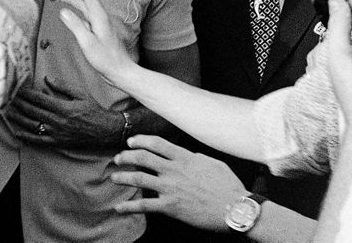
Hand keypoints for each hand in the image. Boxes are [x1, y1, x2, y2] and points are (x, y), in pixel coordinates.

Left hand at [6, 76, 125, 147]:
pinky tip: (17, 132)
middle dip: (18, 104)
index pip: (39, 99)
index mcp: (63, 108)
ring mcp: (57, 133)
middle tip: (7, 97)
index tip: (16, 87)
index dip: (25, 93)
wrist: (105, 130)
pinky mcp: (58, 142)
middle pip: (32, 111)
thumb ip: (63, 86)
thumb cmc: (93, 110)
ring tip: (7, 112)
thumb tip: (47, 78)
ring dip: (18, 119)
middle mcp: (58, 121)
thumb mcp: (80, 94)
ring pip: (32, 126)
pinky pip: (39, 141)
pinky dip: (27, 137)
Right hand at [55, 0, 138, 88]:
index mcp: (100, 17)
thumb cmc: (106, 59)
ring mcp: (101, 25)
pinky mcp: (100, 32)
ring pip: (87, 8)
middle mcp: (101, 18)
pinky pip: (87, 17)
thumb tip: (63, 11)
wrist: (121, 71)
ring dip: (74, 1)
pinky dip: (77, 12)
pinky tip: (72, 15)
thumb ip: (75, 25)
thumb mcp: (87, 42)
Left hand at [109, 135, 245, 229]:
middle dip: (125, 156)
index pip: (156, 143)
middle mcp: (174, 171)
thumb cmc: (229, 187)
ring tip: (114, 178)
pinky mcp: (170, 207)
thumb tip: (187, 155)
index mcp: (185, 158)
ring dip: (122, 177)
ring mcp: (170, 189)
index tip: (131, 142)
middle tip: (118, 159)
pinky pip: (144, 206)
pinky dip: (129, 206)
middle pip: (141, 158)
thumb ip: (195, 158)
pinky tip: (118, 207)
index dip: (140, 140)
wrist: (237, 210)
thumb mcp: (213, 164)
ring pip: (138, 178)